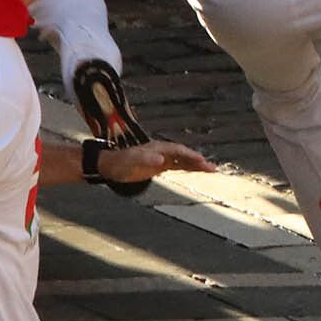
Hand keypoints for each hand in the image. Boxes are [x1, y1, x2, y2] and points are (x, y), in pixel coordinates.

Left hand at [97, 139, 212, 184]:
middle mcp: (162, 152)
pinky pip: (178, 166)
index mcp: (157, 148)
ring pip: (183, 161)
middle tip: (212, 168)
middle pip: (183, 155)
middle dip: (198, 161)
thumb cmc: (119, 163)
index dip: (189, 155)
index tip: (201, 160)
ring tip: (212, 170)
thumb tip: (161, 160)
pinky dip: (188, 168)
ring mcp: (161, 159)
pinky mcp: (159, 166)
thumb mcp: (131, 161)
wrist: (108, 167)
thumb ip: (145, 159)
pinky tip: (197, 171)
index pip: (177, 151)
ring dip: (196, 165)